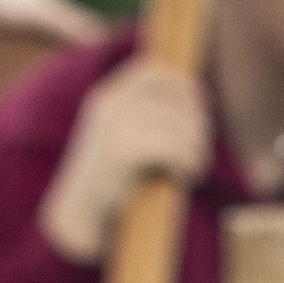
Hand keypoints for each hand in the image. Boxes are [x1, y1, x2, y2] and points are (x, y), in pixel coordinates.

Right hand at [41, 61, 211, 268]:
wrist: (82, 210)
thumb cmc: (112, 176)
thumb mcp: (123, 134)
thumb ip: (147, 114)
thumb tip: (197, 95)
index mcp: (108, 96)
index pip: (151, 72)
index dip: (182, 84)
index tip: (202, 102)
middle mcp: (110, 104)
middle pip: (175, 102)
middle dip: (198, 126)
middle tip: (200, 151)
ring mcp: (114, 125)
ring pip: (178, 126)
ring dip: (196, 148)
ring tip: (195, 166)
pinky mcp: (122, 150)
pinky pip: (172, 148)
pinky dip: (187, 162)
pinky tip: (186, 176)